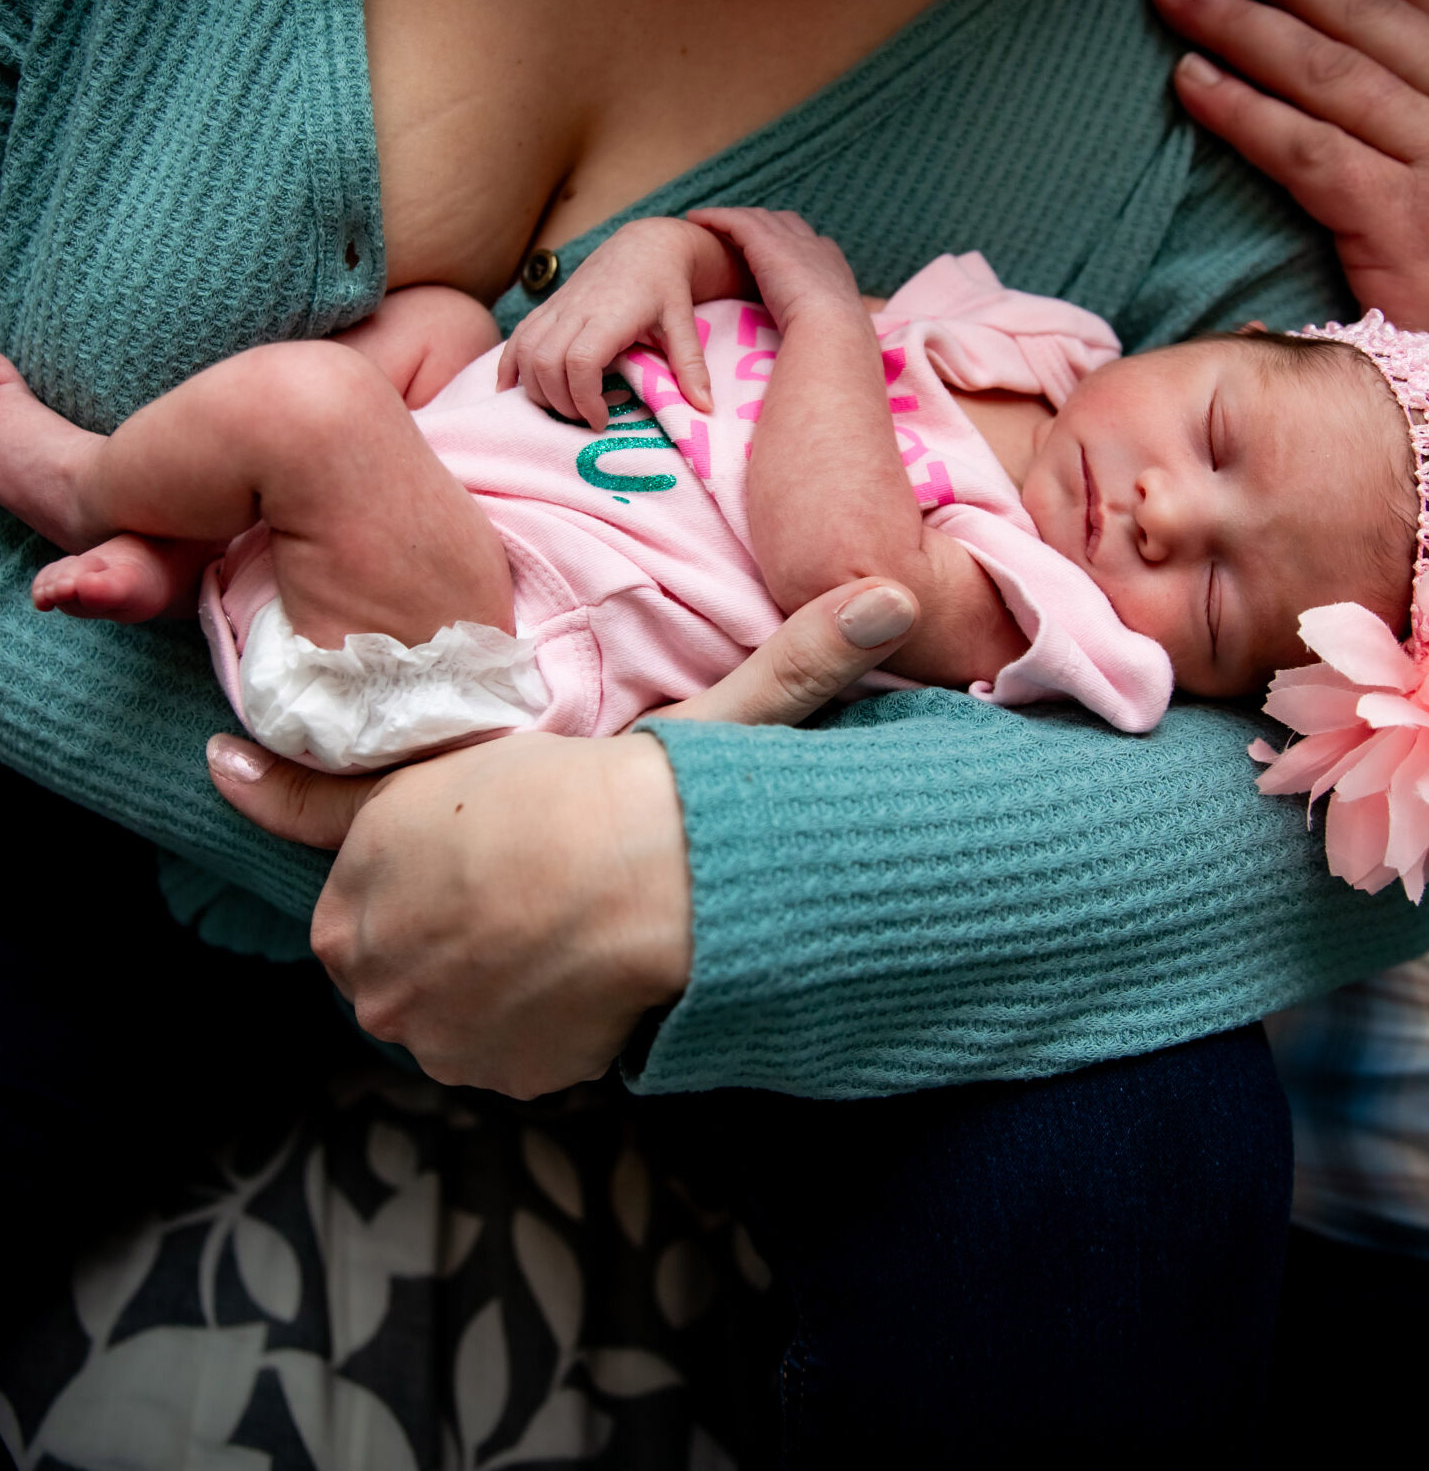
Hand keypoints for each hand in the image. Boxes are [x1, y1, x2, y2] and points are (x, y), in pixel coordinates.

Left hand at [206, 578, 918, 1096]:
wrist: (668, 909)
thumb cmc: (649, 800)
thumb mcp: (696, 714)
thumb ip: (780, 659)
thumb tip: (897, 600)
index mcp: (384, 844)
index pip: (332, 832)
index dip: (331, 812)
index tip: (280, 777)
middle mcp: (377, 943)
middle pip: (393, 931)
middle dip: (439, 906)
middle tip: (526, 876)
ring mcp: (421, 1023)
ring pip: (440, 992)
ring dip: (478, 970)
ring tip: (561, 930)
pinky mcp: (477, 1079)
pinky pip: (489, 1045)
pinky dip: (519, 1023)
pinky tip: (577, 979)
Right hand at [498, 218, 716, 429]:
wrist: (644, 244)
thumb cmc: (666, 285)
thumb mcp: (683, 322)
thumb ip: (691, 365)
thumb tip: (707, 408)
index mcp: (610, 314)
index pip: (580, 362)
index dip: (584, 399)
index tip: (602, 420)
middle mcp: (576, 310)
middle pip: (546, 363)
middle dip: (560, 402)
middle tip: (586, 419)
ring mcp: (556, 308)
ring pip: (525, 354)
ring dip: (537, 390)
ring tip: (564, 407)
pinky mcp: (546, 309)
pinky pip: (516, 340)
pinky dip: (510, 369)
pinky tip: (514, 392)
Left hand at [686, 207, 865, 333]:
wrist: (833, 331)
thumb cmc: (834, 344)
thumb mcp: (834, 331)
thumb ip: (824, 329)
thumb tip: (819, 349)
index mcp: (833, 267)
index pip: (810, 246)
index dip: (791, 245)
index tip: (775, 251)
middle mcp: (814, 246)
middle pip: (784, 224)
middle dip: (763, 224)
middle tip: (739, 231)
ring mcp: (791, 241)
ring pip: (758, 219)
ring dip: (735, 218)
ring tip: (710, 221)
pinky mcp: (766, 242)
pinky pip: (735, 220)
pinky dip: (715, 217)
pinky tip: (696, 219)